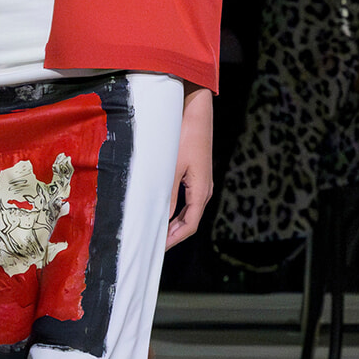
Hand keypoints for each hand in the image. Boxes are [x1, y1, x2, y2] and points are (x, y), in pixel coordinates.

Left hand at [167, 85, 213, 249]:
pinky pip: (188, 199)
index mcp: (201, 191)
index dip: (174, 239)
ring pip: (189, 211)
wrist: (195, 110)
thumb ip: (168, 195)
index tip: (158, 249)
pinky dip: (175, 209)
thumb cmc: (184, 136)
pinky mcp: (196, 174)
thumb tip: (162, 218)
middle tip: (153, 243)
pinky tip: (161, 208)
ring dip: (173, 222)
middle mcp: (204, 190)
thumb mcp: (172, 168)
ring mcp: (202, 182)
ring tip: (155, 230)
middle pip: (190, 221)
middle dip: (173, 234)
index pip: (190, 225)